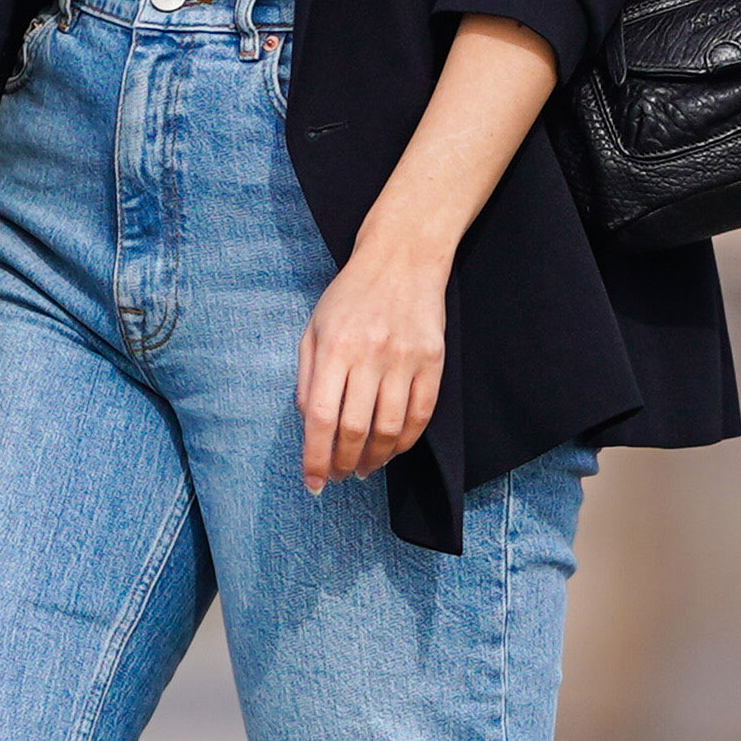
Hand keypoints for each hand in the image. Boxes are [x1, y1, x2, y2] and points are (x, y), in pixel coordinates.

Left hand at [296, 227, 452, 488]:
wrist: (402, 258)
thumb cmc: (351, 295)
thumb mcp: (315, 326)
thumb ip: (307, 375)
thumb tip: (309, 425)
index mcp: (333, 347)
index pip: (319, 416)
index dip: (315, 457)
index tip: (313, 482)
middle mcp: (369, 355)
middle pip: (354, 429)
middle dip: (343, 463)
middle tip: (339, 477)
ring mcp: (404, 359)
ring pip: (389, 429)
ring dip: (375, 459)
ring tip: (364, 469)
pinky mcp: (432, 361)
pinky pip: (421, 415)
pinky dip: (405, 441)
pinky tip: (391, 450)